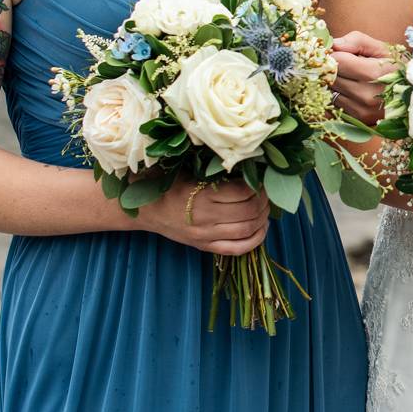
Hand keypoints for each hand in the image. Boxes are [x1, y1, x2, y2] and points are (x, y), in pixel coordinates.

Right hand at [138, 178, 270, 255]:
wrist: (147, 209)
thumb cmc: (169, 184)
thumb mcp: (190, 170)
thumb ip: (216, 170)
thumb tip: (249, 162)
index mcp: (200, 194)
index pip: (242, 191)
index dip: (258, 185)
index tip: (261, 178)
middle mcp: (204, 217)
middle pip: (248, 211)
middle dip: (264, 201)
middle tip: (266, 192)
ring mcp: (205, 236)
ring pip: (247, 230)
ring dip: (263, 218)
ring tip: (264, 207)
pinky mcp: (205, 247)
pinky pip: (237, 249)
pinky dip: (256, 240)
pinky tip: (261, 228)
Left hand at [331, 31, 393, 122]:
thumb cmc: (400, 68)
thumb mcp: (384, 49)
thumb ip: (357, 41)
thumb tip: (332, 44)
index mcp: (373, 73)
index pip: (337, 61)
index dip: (335, 54)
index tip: (341, 52)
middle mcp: (366, 95)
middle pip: (331, 77)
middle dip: (334, 68)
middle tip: (347, 65)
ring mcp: (362, 110)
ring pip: (331, 91)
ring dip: (336, 83)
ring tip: (353, 79)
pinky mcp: (359, 120)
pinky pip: (335, 104)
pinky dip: (340, 96)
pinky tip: (354, 92)